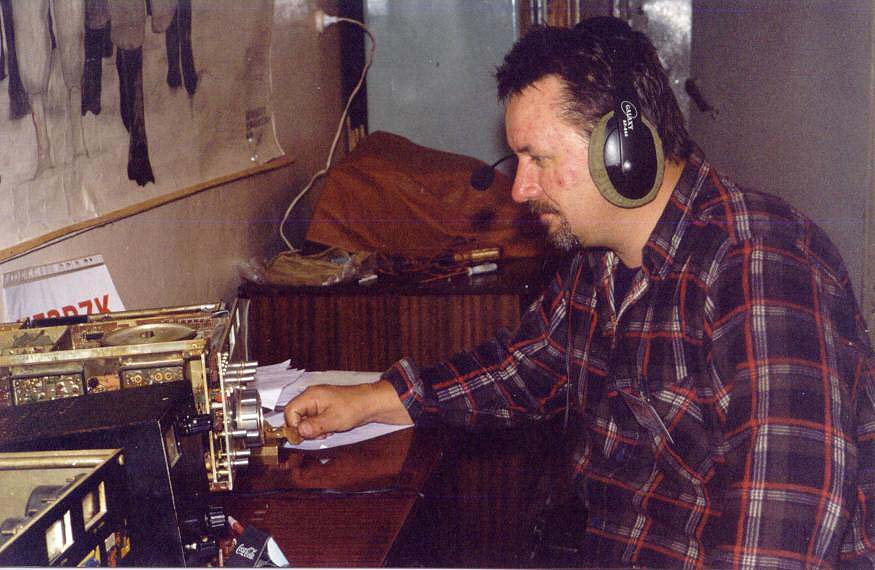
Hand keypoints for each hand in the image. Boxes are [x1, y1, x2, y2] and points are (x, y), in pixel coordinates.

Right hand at [284, 380, 411, 438]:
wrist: (371, 404)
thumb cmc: (354, 407)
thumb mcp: (333, 420)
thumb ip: (314, 426)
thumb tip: (299, 432)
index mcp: (310, 396)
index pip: (290, 412)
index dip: (294, 426)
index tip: (303, 435)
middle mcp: (311, 397)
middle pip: (296, 416)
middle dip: (305, 428)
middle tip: (318, 433)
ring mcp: (318, 402)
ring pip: (305, 419)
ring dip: (313, 429)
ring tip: (327, 430)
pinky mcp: (324, 407)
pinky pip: (314, 419)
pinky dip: (319, 426)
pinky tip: (330, 428)